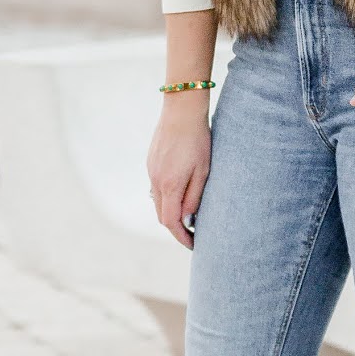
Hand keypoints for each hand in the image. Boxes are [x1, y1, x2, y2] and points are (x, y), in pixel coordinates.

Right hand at [148, 96, 211, 248]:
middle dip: (175, 228)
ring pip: (157, 201)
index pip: (171, 222)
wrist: (181, 110)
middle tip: (192, 234)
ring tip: (188, 217)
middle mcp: (155, 181)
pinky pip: (156, 187)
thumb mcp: (203, 171)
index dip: (181, 237)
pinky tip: (179, 194)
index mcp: (169, 185)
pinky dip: (166, 198)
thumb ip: (194, 197)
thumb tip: (187, 219)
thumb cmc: (198, 140)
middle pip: (161, 215)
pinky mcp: (151, 162)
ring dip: (170, 212)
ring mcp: (151, 171)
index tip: (193, 245)